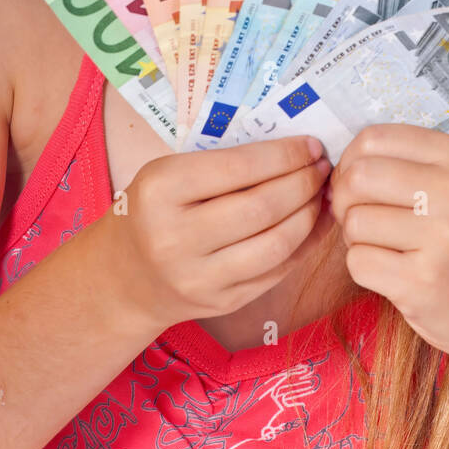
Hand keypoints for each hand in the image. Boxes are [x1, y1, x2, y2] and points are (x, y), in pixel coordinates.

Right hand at [108, 136, 334, 333]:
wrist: (124, 277)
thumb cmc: (154, 209)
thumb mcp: (169, 172)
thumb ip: (223, 163)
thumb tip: (296, 152)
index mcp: (161, 190)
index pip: (238, 167)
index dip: (284, 155)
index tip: (312, 146)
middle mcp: (176, 238)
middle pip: (263, 207)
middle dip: (303, 183)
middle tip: (323, 167)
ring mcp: (199, 278)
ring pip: (277, 244)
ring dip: (311, 215)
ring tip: (321, 194)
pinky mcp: (220, 303)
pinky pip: (277, 271)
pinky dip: (305, 244)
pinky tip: (315, 223)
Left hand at [326, 123, 448, 361]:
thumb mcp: (447, 183)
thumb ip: (395, 161)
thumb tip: (330, 167)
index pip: (374, 138)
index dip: (351, 160)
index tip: (358, 182)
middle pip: (358, 176)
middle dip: (344, 198)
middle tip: (360, 216)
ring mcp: (443, 239)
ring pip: (355, 221)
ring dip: (354, 237)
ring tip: (383, 245)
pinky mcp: (424, 281)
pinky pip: (358, 261)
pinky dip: (363, 267)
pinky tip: (391, 270)